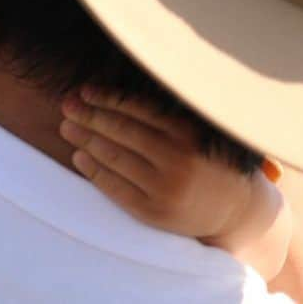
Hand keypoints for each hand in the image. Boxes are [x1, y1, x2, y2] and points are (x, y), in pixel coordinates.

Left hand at [58, 87, 274, 243]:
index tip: (85, 91)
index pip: (139, 109)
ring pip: (114, 157)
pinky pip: (114, 187)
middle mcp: (179, 159)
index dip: (107, 98)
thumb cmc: (206, 160)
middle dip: (89, 116)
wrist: (236, 210)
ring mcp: (166, 188)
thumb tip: (109, 94)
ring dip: (85, 139)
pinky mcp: (155, 212)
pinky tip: (79, 156)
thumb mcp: (197, 132)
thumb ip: (163, 115)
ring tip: (66, 127)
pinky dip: (92, 169)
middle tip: (66, 106)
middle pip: (121, 131)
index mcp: (190, 133)